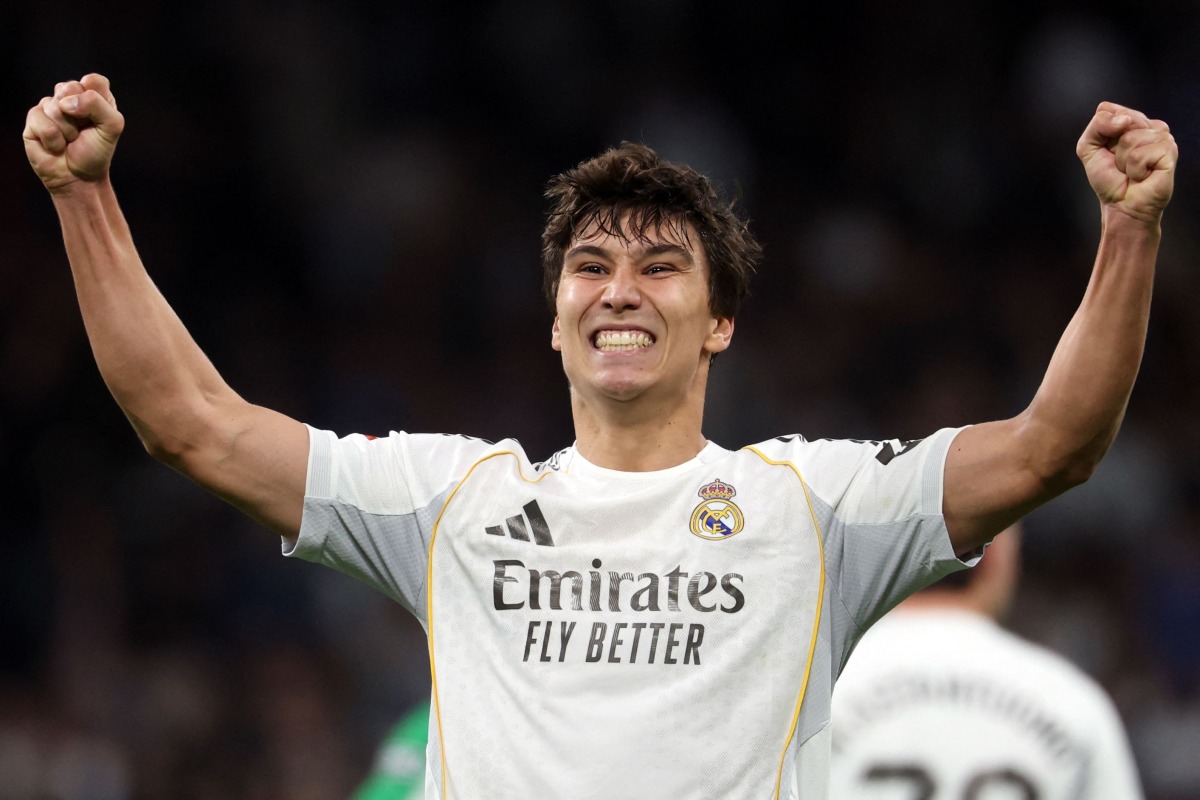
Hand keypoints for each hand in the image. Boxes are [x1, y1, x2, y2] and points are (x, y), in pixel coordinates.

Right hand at [23, 73, 123, 192]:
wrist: (79, 178)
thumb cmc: (96, 152)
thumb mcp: (112, 127)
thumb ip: (98, 105)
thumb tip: (65, 103)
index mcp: (93, 96)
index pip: (94, 80)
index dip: (95, 98)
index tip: (98, 118)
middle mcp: (70, 97)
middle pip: (71, 87)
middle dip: (80, 116)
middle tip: (82, 131)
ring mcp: (50, 106)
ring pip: (56, 107)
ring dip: (68, 131)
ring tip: (69, 140)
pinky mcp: (34, 119)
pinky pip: (43, 123)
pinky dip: (54, 140)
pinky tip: (56, 146)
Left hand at [1076, 101, 1176, 225]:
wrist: (1122, 205)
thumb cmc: (1109, 180)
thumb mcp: (1089, 149)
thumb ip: (1097, 126)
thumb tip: (1124, 120)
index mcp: (1131, 122)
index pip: (1108, 109)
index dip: (1101, 131)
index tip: (1106, 150)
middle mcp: (1149, 126)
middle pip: (1121, 119)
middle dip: (1112, 147)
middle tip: (1120, 163)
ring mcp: (1162, 138)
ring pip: (1130, 138)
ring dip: (1124, 160)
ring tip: (1132, 170)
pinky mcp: (1169, 152)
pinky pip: (1140, 154)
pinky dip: (1134, 169)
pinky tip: (1142, 175)